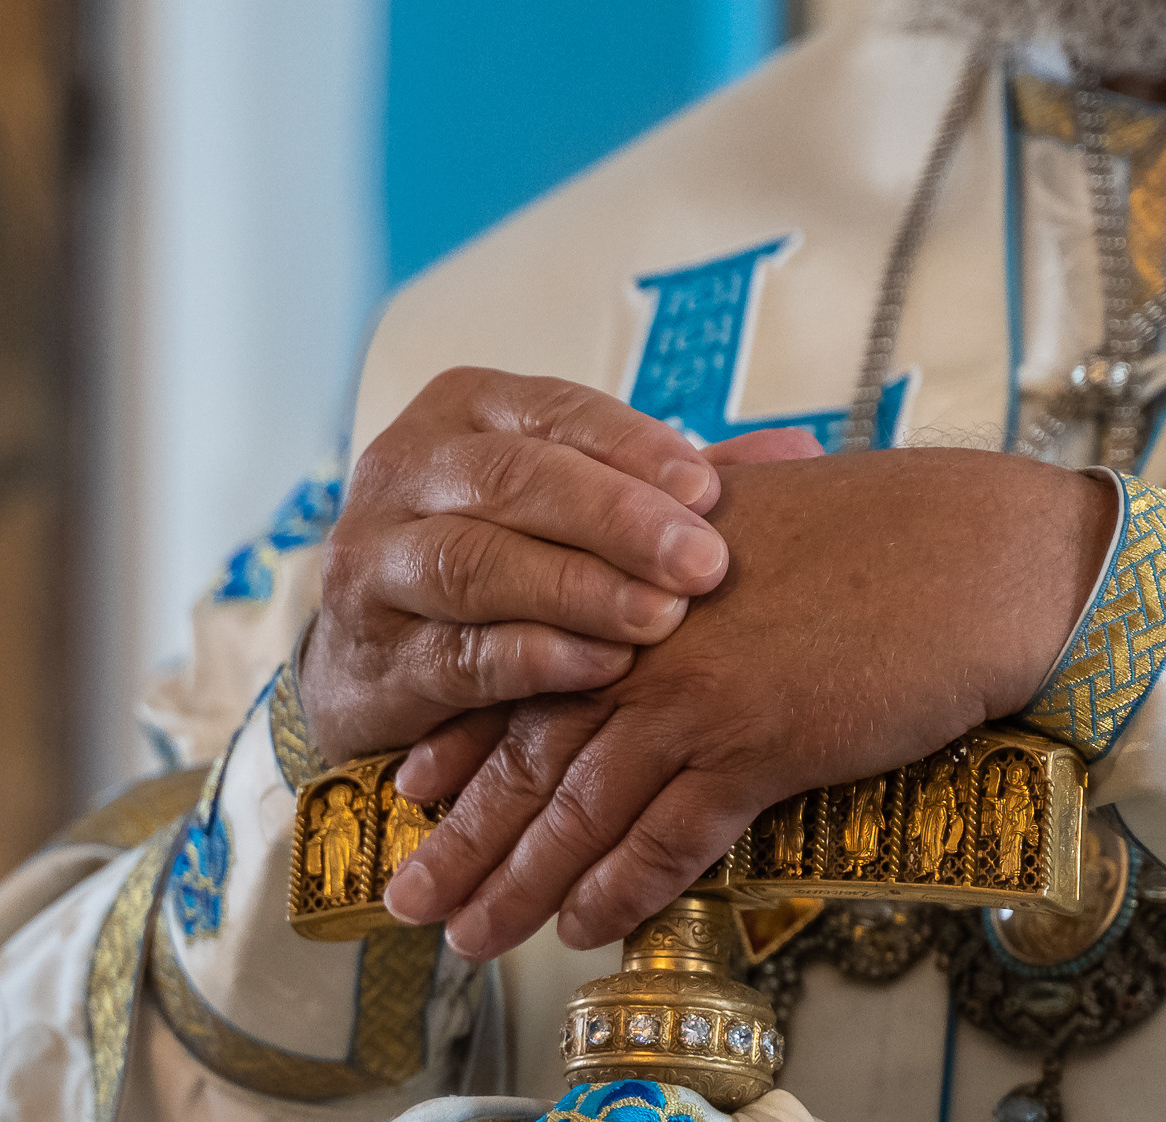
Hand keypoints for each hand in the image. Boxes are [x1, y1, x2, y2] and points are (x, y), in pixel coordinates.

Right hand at [299, 366, 820, 763]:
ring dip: (576, 590)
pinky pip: (455, 652)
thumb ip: (666, 486)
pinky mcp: (369, 656)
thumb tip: (796, 454)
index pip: (552, 412)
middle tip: (704, 564)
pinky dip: (533, 657)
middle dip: (615, 521)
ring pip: (473, 564)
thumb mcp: (568, 507)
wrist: (376, 658)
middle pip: (511, 481)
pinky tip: (602, 667)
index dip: (633, 450)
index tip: (711, 490)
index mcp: (461, 412)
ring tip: (660, 618)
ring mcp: (373, 564)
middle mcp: (402, 473)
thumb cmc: (500, 564)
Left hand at [381, 449, 1118, 959]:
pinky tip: (584, 931)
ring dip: (517, 887)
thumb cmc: (882, 539)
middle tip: (409, 902)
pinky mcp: (756, 746)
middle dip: (460, 841)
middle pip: (523, 757)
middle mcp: (640, 646)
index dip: (460, 744)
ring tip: (472, 941)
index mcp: (629, 591)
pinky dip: (621, 890)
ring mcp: (693, 696)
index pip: (516, 675)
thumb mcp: (750, 533)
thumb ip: (679, 576)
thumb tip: (652, 613)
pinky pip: (667, 839)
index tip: (411, 794)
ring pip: (576, 810)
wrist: (981, 557)